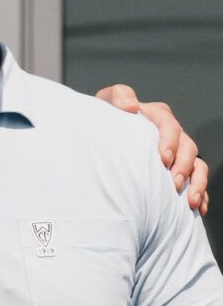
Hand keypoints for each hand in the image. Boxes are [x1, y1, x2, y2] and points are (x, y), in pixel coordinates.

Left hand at [96, 84, 208, 214]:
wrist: (104, 133)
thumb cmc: (107, 115)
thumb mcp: (108, 101)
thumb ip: (119, 97)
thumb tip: (132, 106)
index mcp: (157, 115)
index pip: (169, 125)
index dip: (170, 141)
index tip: (163, 159)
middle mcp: (172, 133)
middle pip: (188, 147)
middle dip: (184, 167)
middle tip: (174, 184)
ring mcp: (178, 151)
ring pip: (197, 165)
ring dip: (197, 183)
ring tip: (190, 202)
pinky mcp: (178, 167)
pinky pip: (196, 180)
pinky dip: (200, 193)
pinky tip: (198, 208)